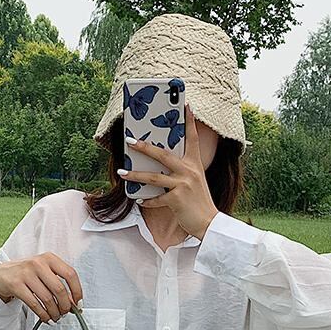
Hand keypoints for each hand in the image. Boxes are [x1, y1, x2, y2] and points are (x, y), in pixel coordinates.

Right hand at [0, 253, 82, 322]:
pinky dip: (43, 315)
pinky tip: (46, 318)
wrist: (3, 274)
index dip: (77, 291)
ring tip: (55, 317)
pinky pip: (35, 304)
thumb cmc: (27, 274)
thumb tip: (73, 303)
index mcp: (49, 258)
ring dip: (54, 313)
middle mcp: (38, 263)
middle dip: (65, 306)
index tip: (78, 303)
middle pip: (59, 289)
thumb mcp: (44, 272)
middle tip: (65, 313)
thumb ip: (59, 284)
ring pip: (47, 299)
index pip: (70, 274)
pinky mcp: (16, 285)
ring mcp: (26, 273)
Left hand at [119, 106, 216, 241]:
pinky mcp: (177, 199)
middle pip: (163, 154)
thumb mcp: (194, 182)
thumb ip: (181, 172)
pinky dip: (147, 200)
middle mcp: (189, 171)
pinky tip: (139, 200)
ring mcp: (183, 184)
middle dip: (145, 147)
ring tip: (122, 171)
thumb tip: (159, 168)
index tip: (187, 106)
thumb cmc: (199, 203)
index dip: (190, 122)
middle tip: (130, 140)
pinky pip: (157, 198)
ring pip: (154, 177)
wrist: (209, 223)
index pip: (192, 139)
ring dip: (135, 174)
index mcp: (195, 164)